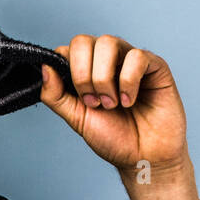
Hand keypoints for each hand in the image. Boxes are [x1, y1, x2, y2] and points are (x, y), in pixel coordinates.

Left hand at [41, 34, 199, 199]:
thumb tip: (44, 67)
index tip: (76, 98)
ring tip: (112, 104)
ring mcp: (130, 60)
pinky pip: (136, 56)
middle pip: (83, 41)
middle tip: (94, 103)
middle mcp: (108, 60)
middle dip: (82, 76)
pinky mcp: (154, 66)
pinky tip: (129, 100)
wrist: (143, 158)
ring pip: (108, 43)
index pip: (68, 49)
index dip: (66, 70)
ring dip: (104, 78)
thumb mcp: (76, 118)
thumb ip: (56, 95)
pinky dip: (128, 81)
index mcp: (87, 70)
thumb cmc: (114, 138)